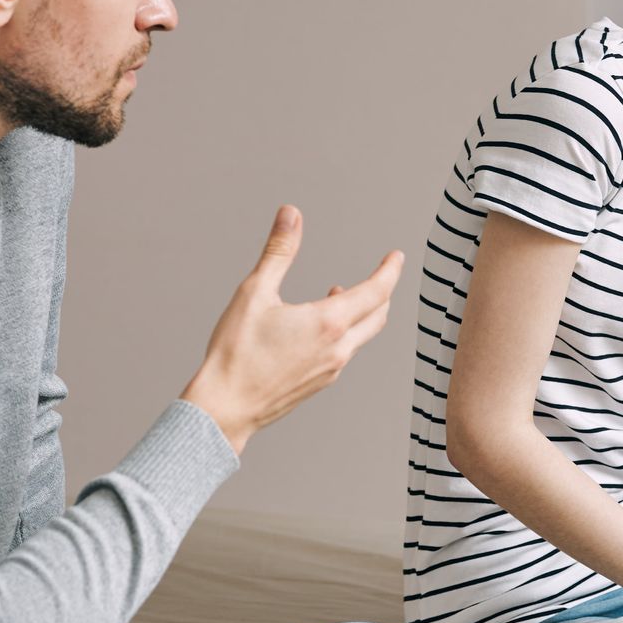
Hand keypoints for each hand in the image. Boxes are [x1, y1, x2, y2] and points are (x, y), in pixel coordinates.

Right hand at [182, 206, 403, 450]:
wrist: (226, 407)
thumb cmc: (236, 353)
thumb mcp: (255, 292)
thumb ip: (278, 251)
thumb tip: (291, 215)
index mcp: (328, 323)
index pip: (376, 291)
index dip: (389, 270)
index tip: (396, 256)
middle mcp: (338, 349)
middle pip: (378, 316)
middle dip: (382, 291)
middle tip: (381, 274)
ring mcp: (331, 370)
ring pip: (361, 336)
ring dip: (361, 312)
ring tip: (340, 294)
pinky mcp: (319, 383)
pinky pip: (344, 353)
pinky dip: (345, 332)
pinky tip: (319, 328)